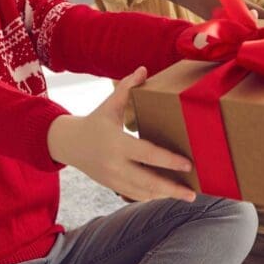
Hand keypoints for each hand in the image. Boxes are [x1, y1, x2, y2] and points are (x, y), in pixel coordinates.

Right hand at [47, 67, 196, 202]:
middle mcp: (115, 165)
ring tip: (186, 194)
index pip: (148, 154)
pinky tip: (167, 193)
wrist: (70, 144)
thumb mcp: (110, 104)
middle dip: (173, 189)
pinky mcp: (113, 187)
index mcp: (117, 143)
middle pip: (149, 181)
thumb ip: (127, 87)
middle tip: (193, 193)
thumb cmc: (95, 121)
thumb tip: (144, 69)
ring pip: (143, 192)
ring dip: (165, 194)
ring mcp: (113, 179)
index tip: (188, 165)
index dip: (169, 161)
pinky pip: (135, 195)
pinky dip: (152, 195)